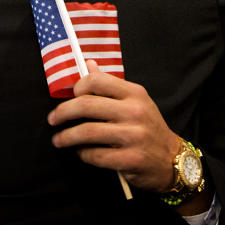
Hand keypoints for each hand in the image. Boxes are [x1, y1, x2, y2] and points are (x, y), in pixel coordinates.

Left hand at [47, 60, 180, 191]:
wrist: (173, 160)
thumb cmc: (148, 128)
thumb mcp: (136, 102)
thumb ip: (110, 85)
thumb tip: (89, 64)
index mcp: (135, 93)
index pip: (96, 81)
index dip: (77, 88)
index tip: (70, 97)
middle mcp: (135, 112)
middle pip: (86, 106)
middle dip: (62, 113)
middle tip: (52, 119)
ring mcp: (134, 136)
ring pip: (86, 132)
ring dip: (66, 137)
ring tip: (58, 140)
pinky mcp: (131, 159)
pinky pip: (95, 155)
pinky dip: (83, 154)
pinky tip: (81, 152)